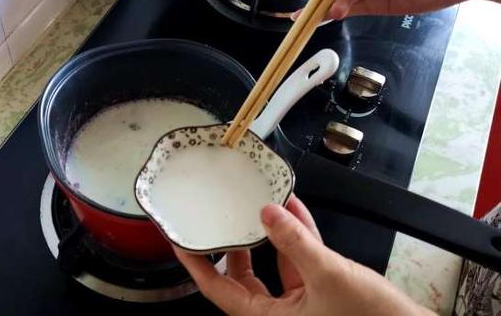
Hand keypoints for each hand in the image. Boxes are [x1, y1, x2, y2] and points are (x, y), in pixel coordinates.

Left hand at [174, 196, 432, 315]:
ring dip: (270, 236)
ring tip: (260, 207)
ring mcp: (301, 306)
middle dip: (233, 246)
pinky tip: (296, 212)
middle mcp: (280, 315)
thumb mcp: (328, 275)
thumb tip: (267, 213)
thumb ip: (294, 242)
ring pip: (273, 267)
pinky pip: (300, 263)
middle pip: (242, 278)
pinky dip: (297, 239)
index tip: (182, 243)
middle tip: (219, 220)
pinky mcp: (321, 294)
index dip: (197, 265)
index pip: (219, 290)